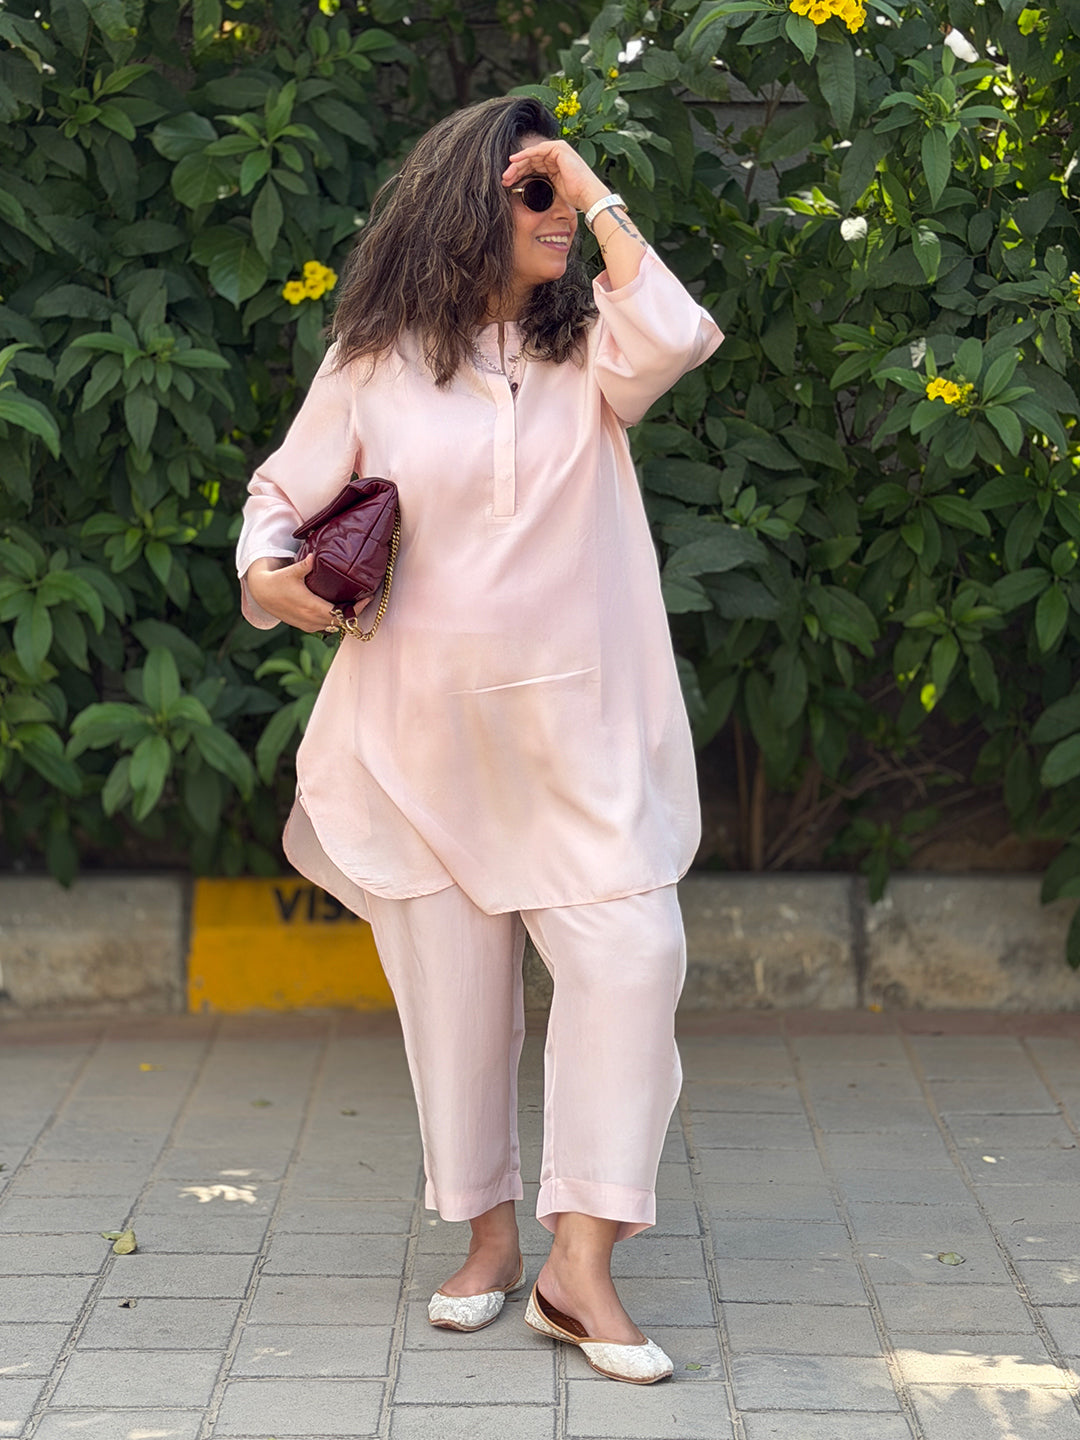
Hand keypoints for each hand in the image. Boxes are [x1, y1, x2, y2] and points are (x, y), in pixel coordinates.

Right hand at [245, 554, 369, 632]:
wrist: (262, 594)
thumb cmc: (277, 581)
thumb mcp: (291, 572)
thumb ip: (305, 565)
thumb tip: (315, 556)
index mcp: (311, 607)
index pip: (340, 614)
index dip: (355, 609)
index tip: (367, 598)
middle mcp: (311, 619)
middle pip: (340, 622)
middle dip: (353, 612)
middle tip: (364, 599)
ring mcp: (308, 625)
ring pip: (333, 626)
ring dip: (344, 618)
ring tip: (354, 604)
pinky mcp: (304, 626)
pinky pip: (324, 626)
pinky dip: (333, 620)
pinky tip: (339, 610)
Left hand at [503, 138, 609, 215]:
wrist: (587, 195)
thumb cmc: (574, 197)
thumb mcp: (552, 190)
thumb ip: (541, 185)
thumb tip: (527, 191)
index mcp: (555, 165)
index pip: (533, 167)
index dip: (520, 174)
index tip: (508, 183)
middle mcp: (556, 155)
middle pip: (531, 161)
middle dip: (516, 170)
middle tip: (504, 179)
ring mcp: (558, 150)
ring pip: (532, 155)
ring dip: (517, 165)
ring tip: (507, 174)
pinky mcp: (558, 148)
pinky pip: (537, 150)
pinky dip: (525, 155)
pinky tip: (514, 160)